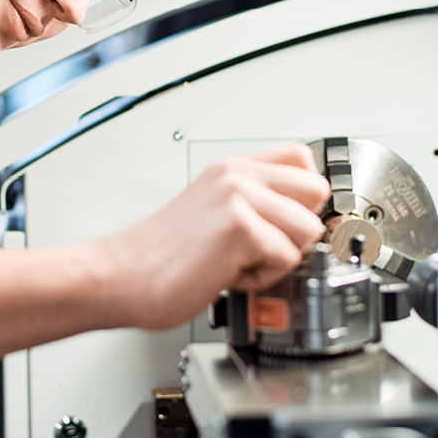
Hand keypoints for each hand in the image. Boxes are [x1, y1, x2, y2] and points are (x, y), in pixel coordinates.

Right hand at [96, 143, 329, 330]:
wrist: (120, 276)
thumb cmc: (160, 256)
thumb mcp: (211, 211)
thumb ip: (252, 204)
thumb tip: (304, 220)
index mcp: (231, 169)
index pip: (302, 159)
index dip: (303, 198)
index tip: (285, 223)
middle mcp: (236, 176)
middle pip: (317, 191)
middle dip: (297, 230)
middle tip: (260, 248)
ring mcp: (237, 197)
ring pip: (307, 229)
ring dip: (278, 259)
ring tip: (238, 263)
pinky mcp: (238, 227)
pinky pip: (287, 258)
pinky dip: (261, 278)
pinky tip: (228, 274)